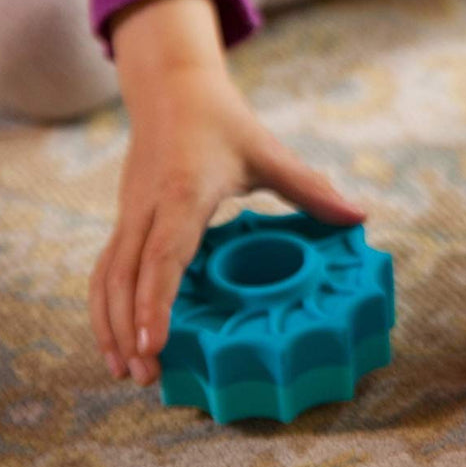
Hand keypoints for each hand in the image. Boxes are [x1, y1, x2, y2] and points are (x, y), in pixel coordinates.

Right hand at [89, 0, 364, 385]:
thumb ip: (311, 189)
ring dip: (111, 325)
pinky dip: (104, 306)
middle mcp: (149, 206)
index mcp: (186, 192)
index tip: (155, 342)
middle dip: (131, 329)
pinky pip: (104, 269)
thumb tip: (361, 216)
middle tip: (147, 377)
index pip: (166, 252)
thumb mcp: (268, 152)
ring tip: (128, 373)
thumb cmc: (223, 121)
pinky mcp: (123, 218)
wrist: (172, 88)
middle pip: (126, 275)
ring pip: (106, 276)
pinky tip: (118, 340)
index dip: (157, 299)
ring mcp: (129, 212)